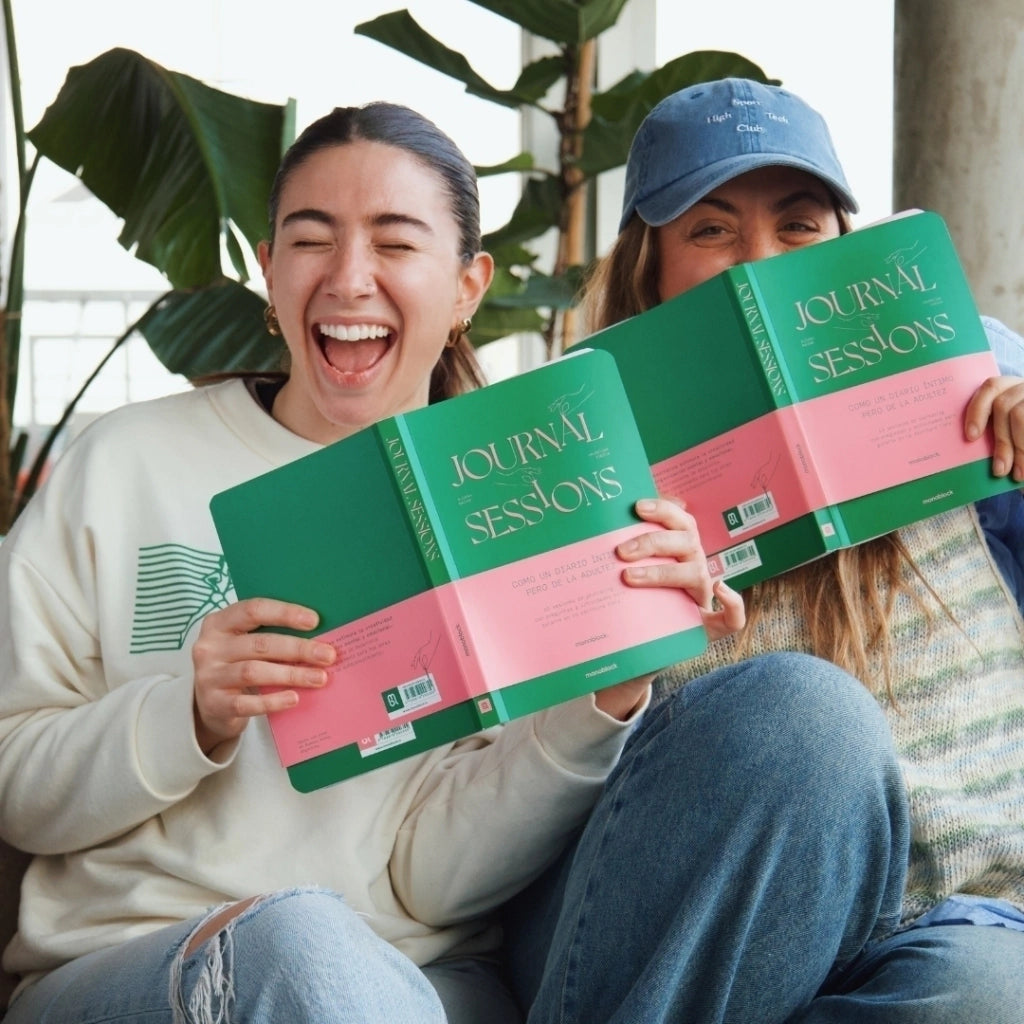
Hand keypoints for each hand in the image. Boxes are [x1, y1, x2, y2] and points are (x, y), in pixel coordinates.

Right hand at [191, 598, 336, 754]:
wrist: (209, 705)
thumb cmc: (237, 664)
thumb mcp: (244, 643)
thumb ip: (270, 635)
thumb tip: (319, 636)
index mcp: (219, 623)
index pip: (253, 610)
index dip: (285, 613)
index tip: (314, 621)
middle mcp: (209, 647)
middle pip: (259, 644)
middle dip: (298, 648)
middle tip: (328, 655)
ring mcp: (208, 676)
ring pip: (254, 672)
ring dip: (291, 674)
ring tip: (319, 678)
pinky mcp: (214, 704)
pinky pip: (246, 703)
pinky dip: (273, 701)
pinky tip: (295, 698)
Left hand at [592, 497, 745, 720]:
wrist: (631, 649)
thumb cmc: (628, 602)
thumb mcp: (621, 574)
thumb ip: (612, 551)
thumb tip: (586, 530)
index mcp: (678, 549)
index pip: (679, 519)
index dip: (663, 509)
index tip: (635, 507)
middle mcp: (693, 568)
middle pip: (685, 541)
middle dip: (652, 542)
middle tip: (620, 552)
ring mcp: (702, 597)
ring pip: (698, 573)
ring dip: (665, 572)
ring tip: (629, 577)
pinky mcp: (708, 628)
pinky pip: (733, 617)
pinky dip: (734, 603)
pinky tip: (721, 591)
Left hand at [965, 375, 1023, 481]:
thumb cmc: (1016, 438)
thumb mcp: (1005, 430)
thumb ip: (993, 432)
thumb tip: (972, 448)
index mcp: (1009, 386)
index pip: (990, 387)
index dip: (977, 410)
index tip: (971, 436)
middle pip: (1006, 407)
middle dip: (1002, 442)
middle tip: (999, 470)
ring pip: (1020, 415)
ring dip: (1019, 448)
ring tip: (1018, 475)